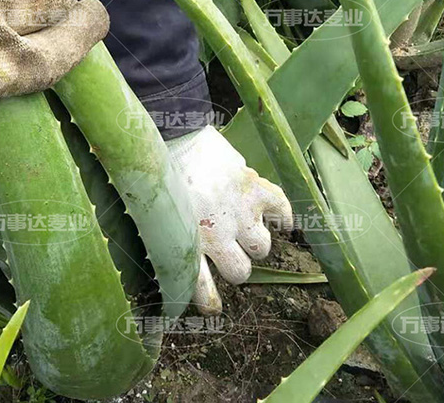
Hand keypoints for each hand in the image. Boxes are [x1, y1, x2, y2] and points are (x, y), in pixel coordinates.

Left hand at [166, 126, 292, 313]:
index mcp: (187, 244)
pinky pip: (283, 211)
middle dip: (236, 265)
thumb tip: (174, 265)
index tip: (214, 307)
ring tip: (245, 227)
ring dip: (255, 241)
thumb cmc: (162, 177)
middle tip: (229, 250)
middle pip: (241, 272)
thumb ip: (174, 239)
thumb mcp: (159, 215)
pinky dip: (283, 217)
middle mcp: (216, 235)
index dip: (210, 302)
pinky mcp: (256, 190)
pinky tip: (278, 219)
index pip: (202, 288)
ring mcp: (239, 213)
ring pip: (262, 248)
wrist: (172, 136)